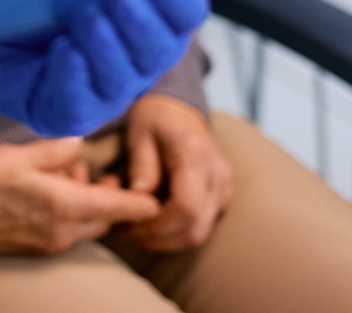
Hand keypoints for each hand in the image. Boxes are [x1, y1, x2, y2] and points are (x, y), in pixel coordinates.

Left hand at [0, 0, 209, 137]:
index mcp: (138, 20)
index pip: (185, 12)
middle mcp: (124, 61)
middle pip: (164, 49)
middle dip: (143, 22)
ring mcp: (93, 92)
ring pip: (126, 79)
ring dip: (110, 46)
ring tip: (84, 17)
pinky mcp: (54, 113)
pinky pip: (81, 104)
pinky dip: (78, 74)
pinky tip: (64, 51)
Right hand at [0, 138, 161, 255]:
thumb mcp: (18, 154)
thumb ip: (56, 150)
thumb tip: (79, 144)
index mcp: (64, 206)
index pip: (121, 208)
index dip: (142, 202)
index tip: (155, 194)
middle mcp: (62, 232)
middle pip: (107, 220)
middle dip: (107, 198)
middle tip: (85, 171)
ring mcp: (49, 246)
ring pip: (87, 227)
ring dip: (86, 206)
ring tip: (60, 178)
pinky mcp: (36, 252)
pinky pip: (68, 234)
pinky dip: (70, 217)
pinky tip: (47, 196)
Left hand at [121, 95, 232, 251]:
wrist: (179, 110)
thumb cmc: (155, 119)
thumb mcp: (139, 135)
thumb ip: (141, 167)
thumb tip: (139, 201)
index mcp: (197, 156)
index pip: (185, 208)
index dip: (157, 225)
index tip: (130, 224)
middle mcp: (218, 176)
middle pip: (194, 228)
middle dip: (158, 238)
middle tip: (127, 232)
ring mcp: (225, 188)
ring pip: (199, 233)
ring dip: (166, 240)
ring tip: (136, 231)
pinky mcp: (223, 197)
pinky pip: (201, 226)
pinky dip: (176, 232)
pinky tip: (153, 225)